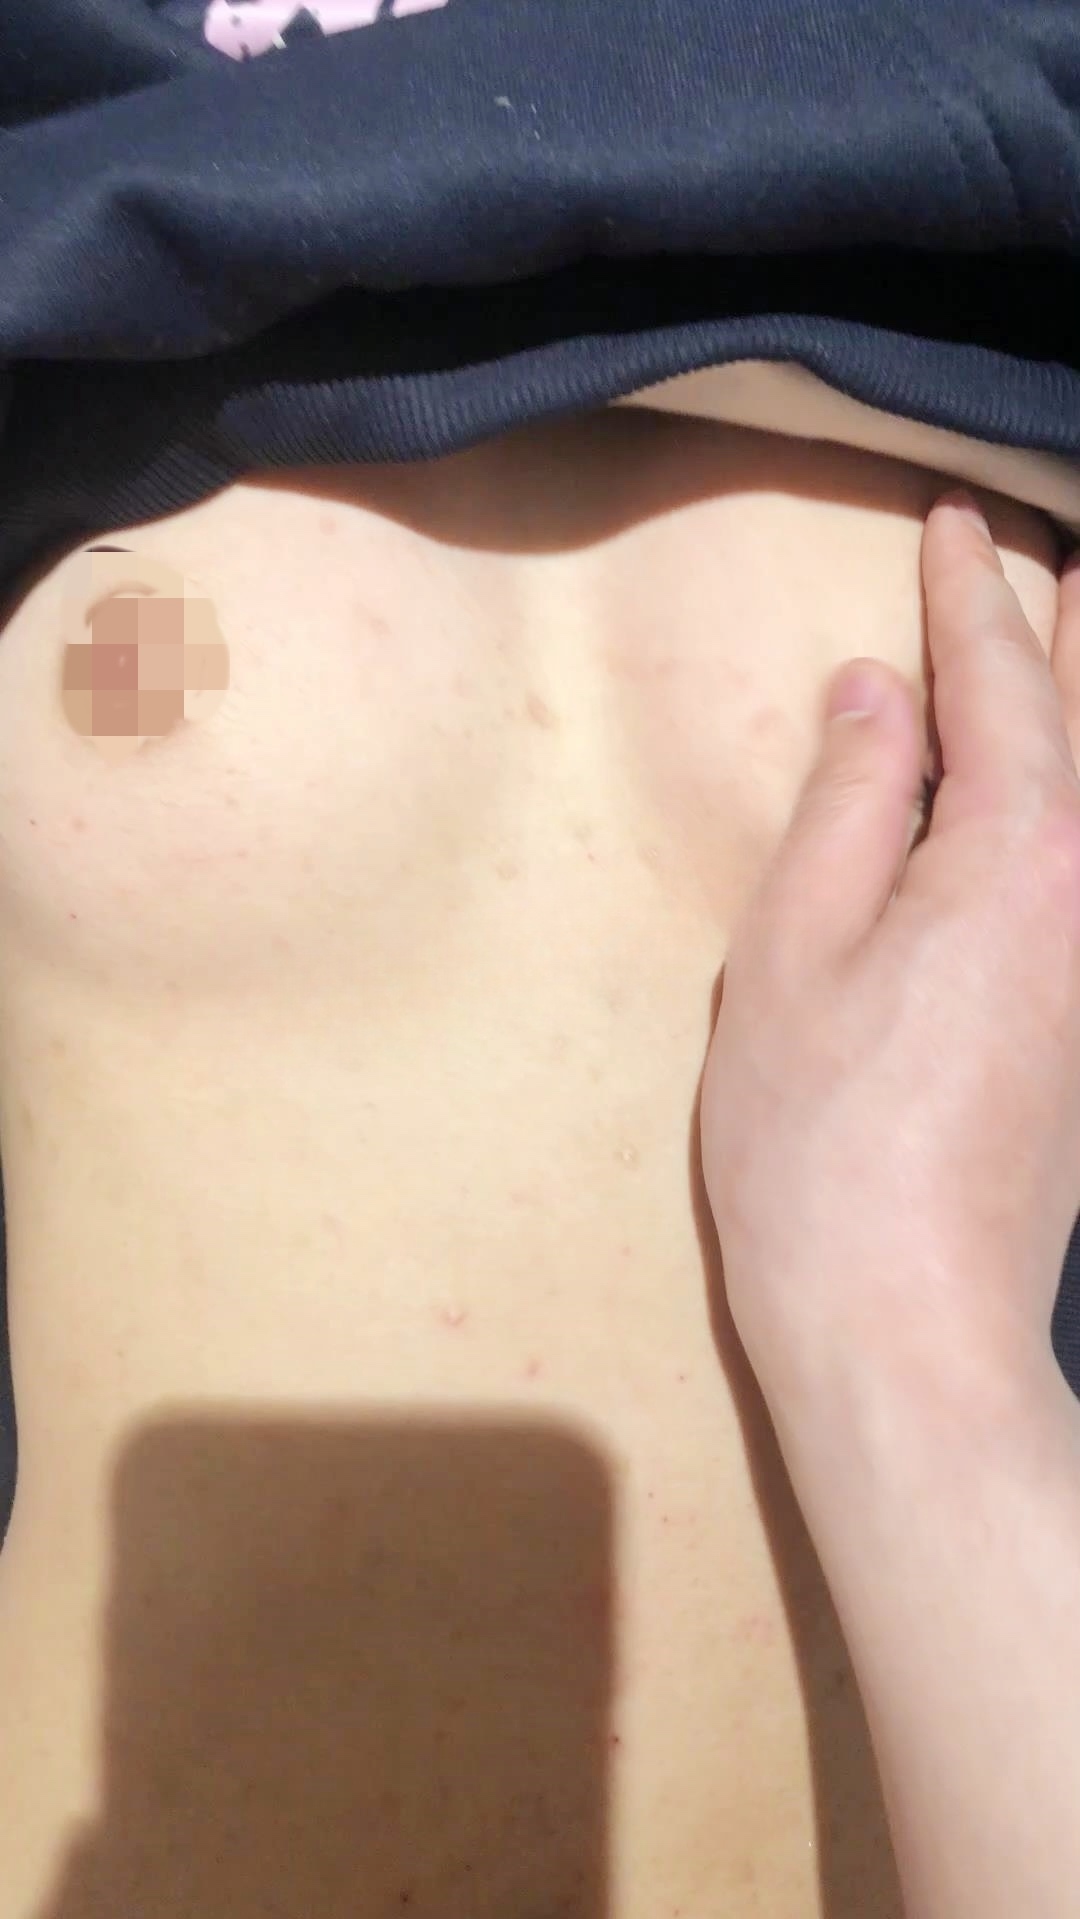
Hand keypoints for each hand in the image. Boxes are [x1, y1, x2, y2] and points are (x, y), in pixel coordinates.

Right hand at [699, 492, 1079, 1439]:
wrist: (911, 1325)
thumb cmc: (820, 1140)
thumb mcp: (790, 952)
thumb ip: (847, 804)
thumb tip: (875, 694)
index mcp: (1022, 850)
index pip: (999, 682)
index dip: (969, 595)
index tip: (954, 519)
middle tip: (1065, 546)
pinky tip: (1070, 799)